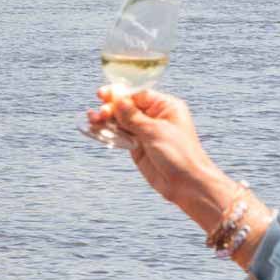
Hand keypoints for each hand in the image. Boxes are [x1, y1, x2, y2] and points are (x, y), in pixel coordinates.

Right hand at [88, 86, 230, 227]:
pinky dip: (108, 133)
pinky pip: (120, 136)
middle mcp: (154, 117)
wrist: (187, 185)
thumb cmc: (179, 154)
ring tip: (92, 119)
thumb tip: (116, 98)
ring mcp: (145, 132)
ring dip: (106, 120)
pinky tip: (96, 130)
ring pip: (121, 121)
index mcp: (165, 106)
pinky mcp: (137, 147)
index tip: (102, 94)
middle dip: (111, 108)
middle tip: (100, 113)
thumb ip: (132, 116)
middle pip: (126, 107)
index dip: (119, 94)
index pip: (137, 94)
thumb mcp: (154, 131)